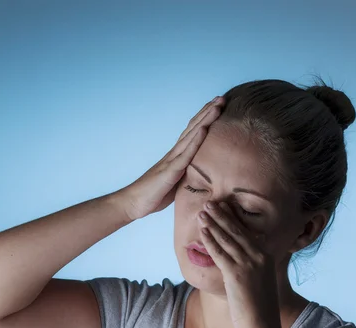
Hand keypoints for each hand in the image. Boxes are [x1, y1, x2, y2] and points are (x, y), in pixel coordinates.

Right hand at [124, 96, 224, 220]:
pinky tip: (203, 130)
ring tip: (216, 107)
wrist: (134, 202)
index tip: (217, 107)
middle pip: (193, 128)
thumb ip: (186, 174)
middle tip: (221, 98)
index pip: (193, 133)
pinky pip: (184, 156)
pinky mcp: (170, 172)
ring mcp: (171, 161)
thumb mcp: (176, 182)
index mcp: (177, 156)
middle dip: (208, 113)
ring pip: (191, 136)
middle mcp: (174, 154)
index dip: (205, 119)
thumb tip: (201, 174)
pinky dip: (195, 142)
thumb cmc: (155, 194)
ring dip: (204, 121)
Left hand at [198, 201, 280, 327]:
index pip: (248, 232)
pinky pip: (220, 253)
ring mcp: (248, 264)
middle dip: (222, 215)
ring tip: (202, 212)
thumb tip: (245, 262)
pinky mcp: (236, 273)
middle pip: (237, 231)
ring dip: (213, 223)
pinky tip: (202, 231)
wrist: (261, 325)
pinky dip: (210, 240)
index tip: (225, 206)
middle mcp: (259, 256)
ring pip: (227, 239)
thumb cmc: (260, 308)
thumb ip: (255, 268)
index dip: (234, 218)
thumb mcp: (262, 282)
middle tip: (210, 203)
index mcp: (266, 256)